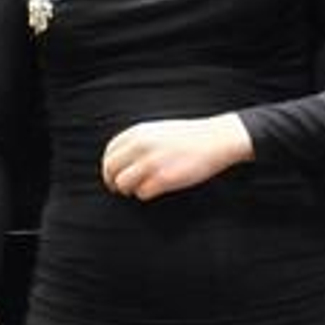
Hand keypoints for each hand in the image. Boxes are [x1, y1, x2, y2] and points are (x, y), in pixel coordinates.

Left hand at [101, 113, 252, 200]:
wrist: (216, 139)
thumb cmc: (187, 136)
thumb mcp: (156, 130)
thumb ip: (136, 141)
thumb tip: (118, 160)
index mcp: (137, 132)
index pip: (109, 153)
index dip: (108, 167)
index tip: (113, 174)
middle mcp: (140, 146)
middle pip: (111, 170)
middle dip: (113, 181)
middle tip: (120, 188)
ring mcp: (151, 163)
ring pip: (122, 184)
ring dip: (128, 189)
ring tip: (138, 189)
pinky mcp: (163, 179)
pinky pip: (141, 193)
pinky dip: (145, 194)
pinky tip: (154, 189)